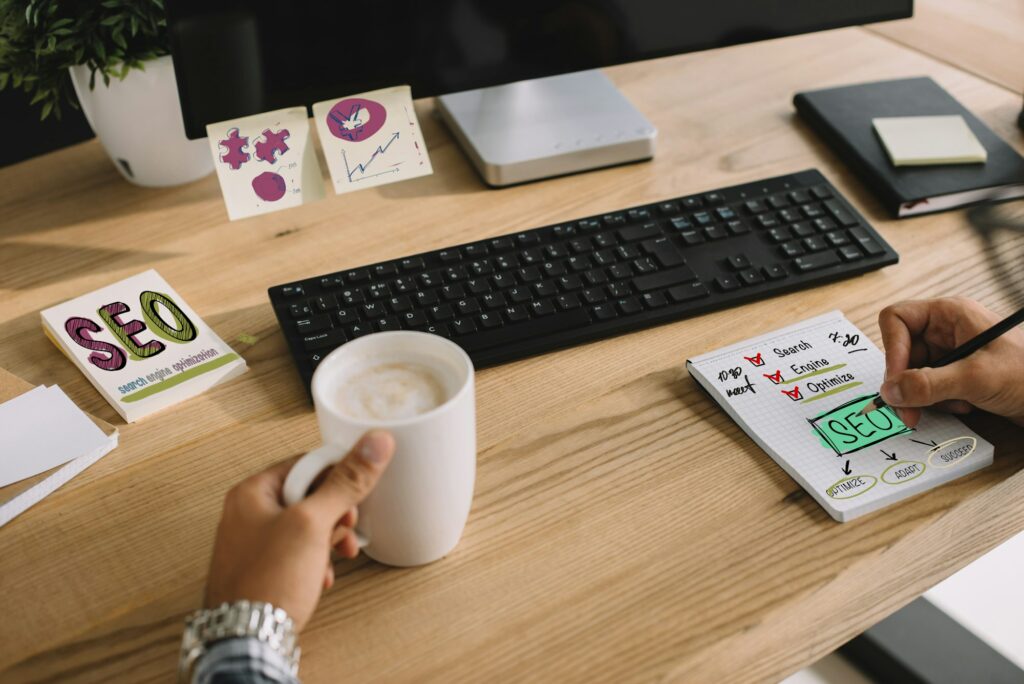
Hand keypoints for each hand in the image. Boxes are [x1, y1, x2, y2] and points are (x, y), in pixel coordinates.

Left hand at [204, 430, 394, 630]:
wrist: (248, 640)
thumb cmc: (266, 582)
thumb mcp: (313, 523)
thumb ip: (345, 482)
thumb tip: (374, 444)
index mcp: (252, 492)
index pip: (305, 463)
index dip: (335, 476)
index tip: (356, 489)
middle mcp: (248, 514)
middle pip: (308, 495)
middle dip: (335, 514)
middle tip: (344, 526)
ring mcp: (255, 544)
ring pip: (307, 527)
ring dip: (330, 540)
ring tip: (337, 554)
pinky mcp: (265, 570)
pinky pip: (299, 553)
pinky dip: (316, 561)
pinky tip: (321, 575)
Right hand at [878, 297, 1023, 427]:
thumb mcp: (976, 378)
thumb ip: (928, 384)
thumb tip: (891, 391)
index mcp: (950, 314)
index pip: (897, 320)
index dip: (892, 350)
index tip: (897, 381)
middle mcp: (947, 330)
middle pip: (902, 351)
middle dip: (907, 382)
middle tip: (909, 409)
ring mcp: (952, 353)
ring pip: (913, 373)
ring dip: (926, 396)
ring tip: (952, 404)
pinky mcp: (957, 374)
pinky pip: (928, 387)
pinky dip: (939, 402)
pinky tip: (963, 406)